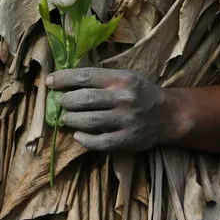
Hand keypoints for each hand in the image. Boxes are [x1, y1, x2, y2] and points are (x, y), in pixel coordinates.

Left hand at [46, 68, 181, 152]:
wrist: (169, 115)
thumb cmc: (141, 93)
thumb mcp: (126, 76)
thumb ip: (102, 78)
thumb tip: (67, 80)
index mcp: (121, 79)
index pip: (85, 76)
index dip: (63, 79)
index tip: (50, 81)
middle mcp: (124, 98)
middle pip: (83, 99)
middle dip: (65, 101)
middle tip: (61, 103)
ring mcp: (126, 120)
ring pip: (88, 121)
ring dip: (71, 119)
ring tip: (67, 118)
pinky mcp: (128, 139)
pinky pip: (99, 142)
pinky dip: (84, 139)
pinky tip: (78, 135)